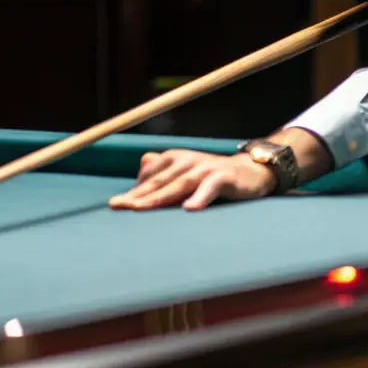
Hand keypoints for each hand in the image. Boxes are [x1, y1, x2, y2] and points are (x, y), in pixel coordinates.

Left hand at [108, 149, 275, 211]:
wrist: (251, 171)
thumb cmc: (213, 175)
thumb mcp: (186, 171)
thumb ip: (164, 169)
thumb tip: (143, 162)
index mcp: (175, 159)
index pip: (149, 176)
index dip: (133, 191)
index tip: (115, 205)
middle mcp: (187, 160)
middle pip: (159, 181)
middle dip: (138, 195)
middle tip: (118, 206)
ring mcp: (205, 168)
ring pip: (178, 184)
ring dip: (159, 197)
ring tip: (141, 208)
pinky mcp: (224, 176)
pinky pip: (210, 187)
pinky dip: (200, 197)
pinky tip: (189, 209)